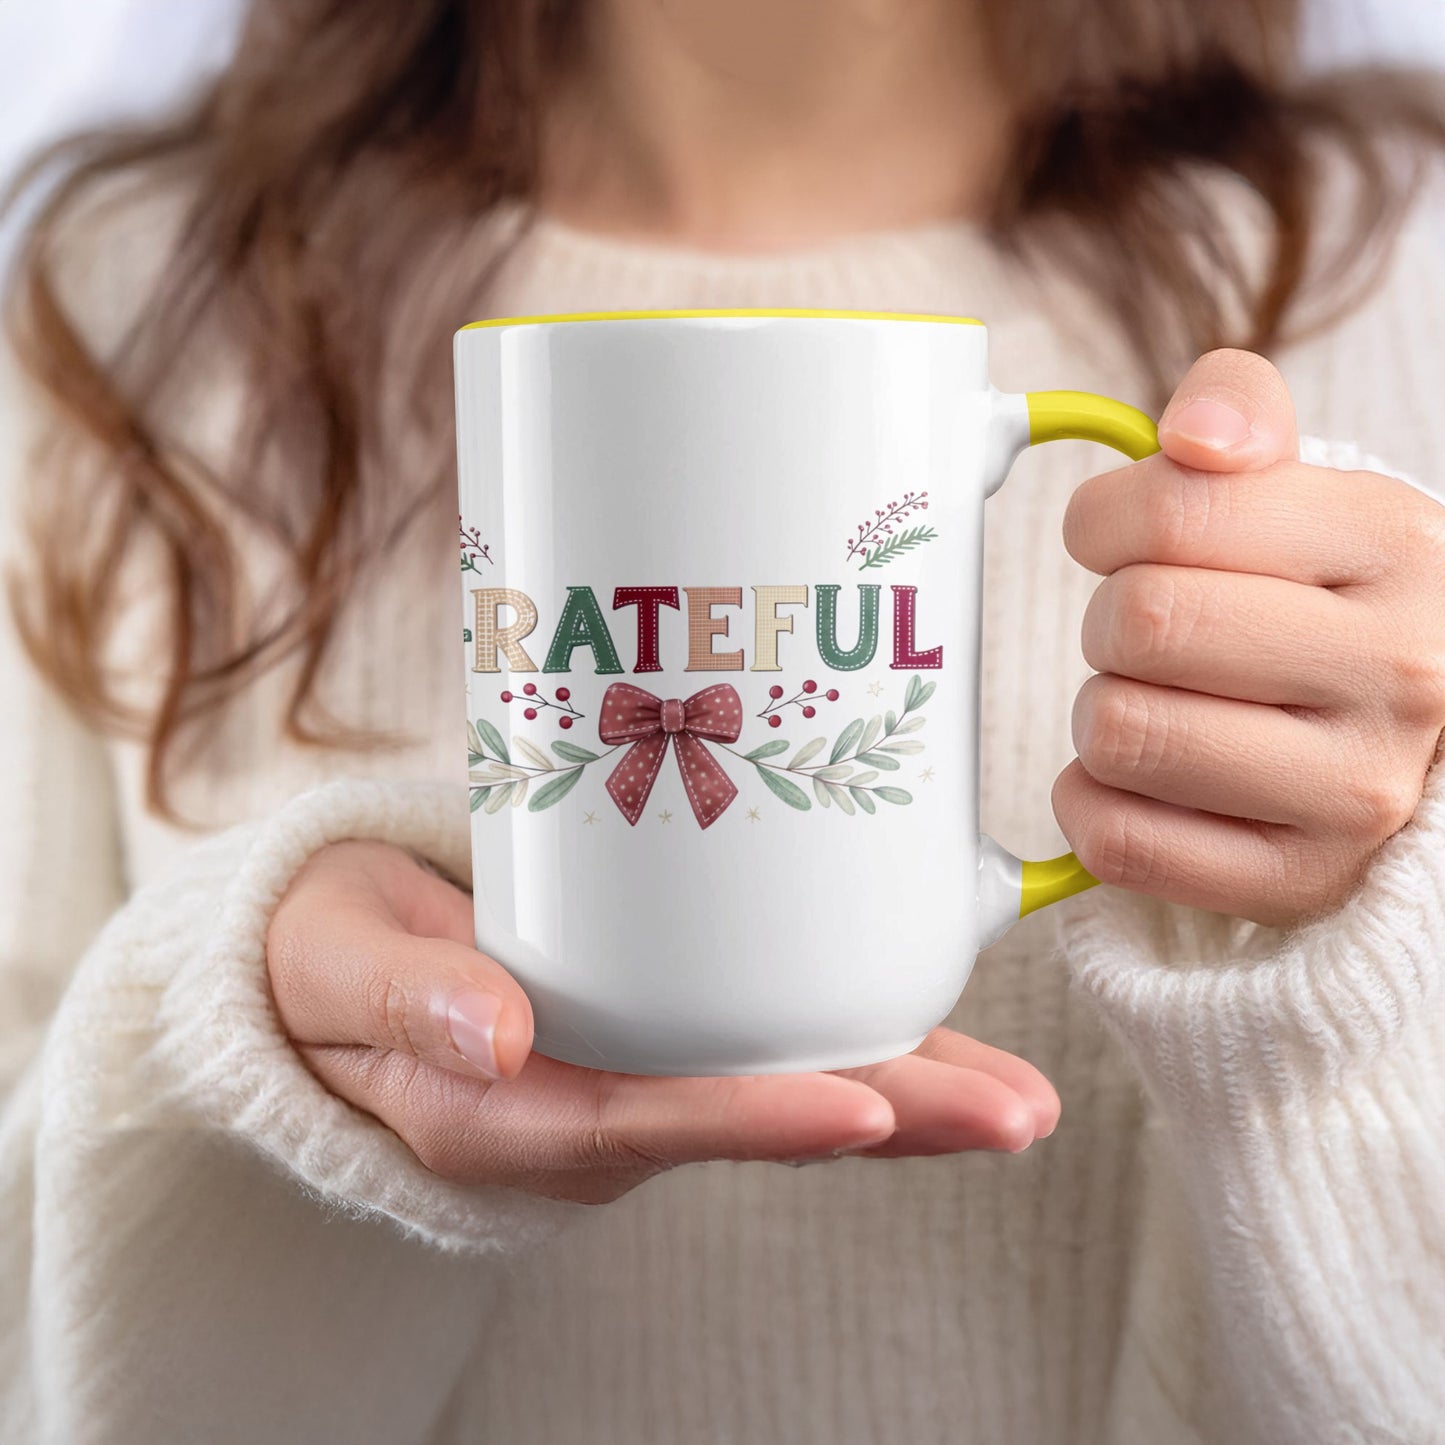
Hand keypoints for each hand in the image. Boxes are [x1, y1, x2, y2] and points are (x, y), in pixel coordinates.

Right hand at [266, 840, 1059, 1203]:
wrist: (331, 966)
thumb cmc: (329, 960)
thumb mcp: (336, 965)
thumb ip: (403, 998)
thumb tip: (493, 1033)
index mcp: (509, 1113)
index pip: (647, 1124)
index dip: (756, 1119)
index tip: (863, 1108)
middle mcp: (592, 1112)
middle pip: (753, 1118)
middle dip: (889, 1119)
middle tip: (1016, 1112)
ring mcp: (632, 1079)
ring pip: (781, 1089)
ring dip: (903, 1087)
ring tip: (1019, 1092)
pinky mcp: (656, 1036)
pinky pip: (764, 1045)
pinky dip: (854, 1037)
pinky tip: (931, 1015)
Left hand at [1055, 349, 1444, 929]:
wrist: (1415, 734)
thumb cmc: (1325, 599)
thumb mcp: (1306, 488)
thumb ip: (1238, 413)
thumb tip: (1191, 436)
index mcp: (1394, 543)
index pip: (1173, 512)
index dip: (1102, 521)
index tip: (1114, 538)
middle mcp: (1399, 672)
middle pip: (1138, 624)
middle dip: (1107, 620)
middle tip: (1142, 633)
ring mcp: (1356, 793)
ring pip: (1120, 733)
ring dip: (1101, 712)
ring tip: (1153, 702)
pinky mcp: (1298, 881)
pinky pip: (1119, 842)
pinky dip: (1091, 803)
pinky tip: (1134, 779)